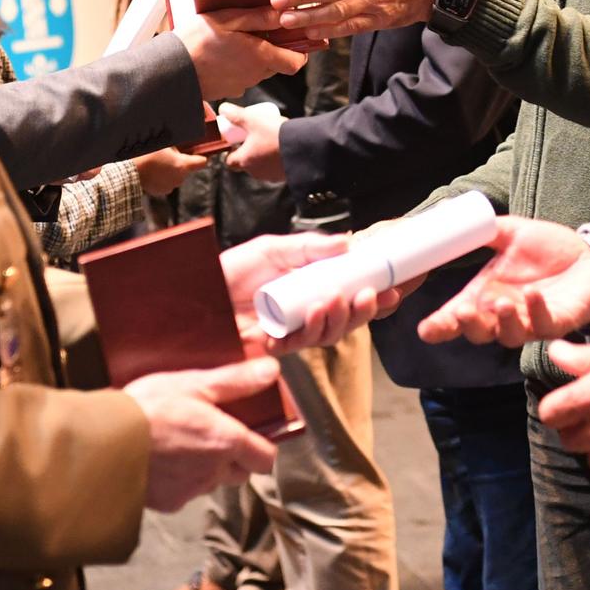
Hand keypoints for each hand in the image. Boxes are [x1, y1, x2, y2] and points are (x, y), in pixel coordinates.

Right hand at [124, 357, 281, 511]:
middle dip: (233, 457)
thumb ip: (235, 380)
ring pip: (210, 482)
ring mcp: (189, 491)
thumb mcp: (193, 383)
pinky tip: (158, 459)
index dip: (261, 446)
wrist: (102, 443)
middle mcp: (213, 473)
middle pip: (239, 472)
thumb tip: (272, 370)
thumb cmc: (149, 408)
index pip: (265, 459)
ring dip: (204, 467)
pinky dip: (177, 479)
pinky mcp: (166, 503)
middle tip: (211, 432)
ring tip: (179, 442)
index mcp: (226, 443)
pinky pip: (182, 493)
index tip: (249, 431)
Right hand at [132, 147, 206, 196]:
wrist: (129, 172)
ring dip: (170, 169)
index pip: (202, 162)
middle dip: (179, 161)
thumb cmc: (145, 154)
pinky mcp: (160, 191)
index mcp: (183, 166)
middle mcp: (180, 179)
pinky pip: (166, 182)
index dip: (202, 157)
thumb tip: (177, 146)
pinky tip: (152, 170)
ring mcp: (170, 187)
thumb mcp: (162, 144)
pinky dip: (162, 177)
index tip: (200, 154)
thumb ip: (174, 146)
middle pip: (186, 168)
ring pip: (175, 175)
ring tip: (157, 162)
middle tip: (166, 154)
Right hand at [175, 8, 319, 100]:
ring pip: (259, 70)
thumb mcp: (228, 20)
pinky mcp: (228, 90)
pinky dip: (238, 66)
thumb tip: (283, 13)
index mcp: (260, 57)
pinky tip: (222, 53)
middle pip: (277, 64)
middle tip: (256, 30)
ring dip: (254, 56)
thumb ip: (258, 17)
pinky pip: (242, 77)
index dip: (299, 51)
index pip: (296, 62)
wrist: (170, 71)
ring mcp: (241, 85)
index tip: (290, 36)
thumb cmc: (197, 41)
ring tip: (234, 40)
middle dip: (273, 48)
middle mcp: (255, 75)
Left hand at [220, 232, 398, 352]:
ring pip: (329, 335)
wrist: (196, 291)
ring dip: (340, 318)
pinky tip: (316, 312)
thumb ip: (309, 246)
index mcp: (312, 290)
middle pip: (347, 320)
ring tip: (338, 299)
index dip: (374, 296)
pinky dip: (313, 328)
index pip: (351, 296)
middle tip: (371, 296)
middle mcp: (306, 314)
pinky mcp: (273, 347)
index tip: (394, 288)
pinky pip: (300, 344)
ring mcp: (291, 332)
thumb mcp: (272, 249)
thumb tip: (347, 243)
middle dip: (364, 311)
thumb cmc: (232, 271)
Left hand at [221, 102, 285, 182]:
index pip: (229, 161)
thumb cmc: (275, 134)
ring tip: (271, 141)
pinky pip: (275, 169)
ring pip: (261, 166)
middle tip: (255, 138)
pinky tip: (282, 149)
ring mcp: (270, 175)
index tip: (236, 141)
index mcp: (244, 160)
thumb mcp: (253, 120)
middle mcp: (255, 172)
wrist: (303, 147)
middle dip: (248, 152)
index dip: (230, 151)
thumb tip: (222, 109)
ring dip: (262, 156)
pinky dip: (275, 161)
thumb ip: (236, 115)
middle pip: (245, 163)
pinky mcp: (283, 176)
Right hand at [417, 216, 589, 347]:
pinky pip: (544, 326)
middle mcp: (504, 314)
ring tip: (500, 303)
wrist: (589, 254)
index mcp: (485, 295)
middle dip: (468, 326)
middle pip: (479, 332)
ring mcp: (530, 322)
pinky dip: (536, 312)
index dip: (440, 326)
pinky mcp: (557, 323)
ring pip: (510, 335)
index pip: (457, 317)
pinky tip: (533, 294)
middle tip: (462, 312)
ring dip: (502, 321)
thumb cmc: (547, 248)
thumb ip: (483, 231)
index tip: (426, 329)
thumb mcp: (511, 233)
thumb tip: (453, 222)